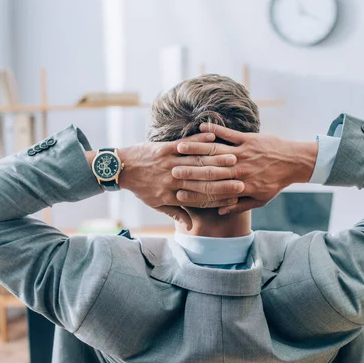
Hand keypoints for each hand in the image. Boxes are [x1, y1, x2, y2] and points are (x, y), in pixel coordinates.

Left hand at [114, 133, 244, 227]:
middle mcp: (172, 179)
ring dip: (216, 159)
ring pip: (196, 161)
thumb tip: (189, 226)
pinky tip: (213, 137)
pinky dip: (199, 140)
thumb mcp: (156, 204)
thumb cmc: (141, 188)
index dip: (218, 196)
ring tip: (234, 157)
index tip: (234, 195)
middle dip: (223, 179)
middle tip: (242, 178)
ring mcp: (168, 162)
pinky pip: (185, 144)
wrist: (121, 169)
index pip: (200, 196)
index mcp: (172, 194)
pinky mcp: (164, 148)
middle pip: (202, 179)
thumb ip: (175, 213)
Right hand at [173, 124, 318, 213]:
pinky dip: (215, 130)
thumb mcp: (260, 200)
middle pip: (210, 170)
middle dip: (189, 170)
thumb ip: (239, 206)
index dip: (194, 191)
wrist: (295, 162)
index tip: (178, 191)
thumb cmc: (276, 182)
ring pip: (216, 151)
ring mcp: (243, 153)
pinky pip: (229, 134)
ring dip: (197, 148)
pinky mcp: (248, 139)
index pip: (213, 189)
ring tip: (180, 148)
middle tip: (171, 170)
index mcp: (241, 186)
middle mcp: (240, 169)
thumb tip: (221, 210)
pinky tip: (201, 127)